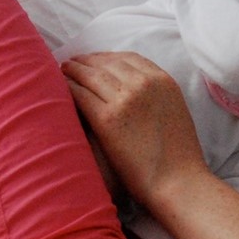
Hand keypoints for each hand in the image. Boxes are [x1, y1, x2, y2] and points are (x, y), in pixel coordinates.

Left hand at [62, 52, 208, 205]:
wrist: (177, 181)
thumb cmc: (178, 156)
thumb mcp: (174, 111)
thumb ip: (156, 96)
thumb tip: (135, 91)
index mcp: (163, 81)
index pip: (129, 58)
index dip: (108, 57)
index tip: (95, 60)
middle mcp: (144, 84)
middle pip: (107, 63)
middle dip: (87, 61)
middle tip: (73, 62)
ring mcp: (125, 99)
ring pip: (91, 75)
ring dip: (74, 70)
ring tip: (62, 71)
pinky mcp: (107, 118)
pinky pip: (80, 94)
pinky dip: (68, 87)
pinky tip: (60, 88)